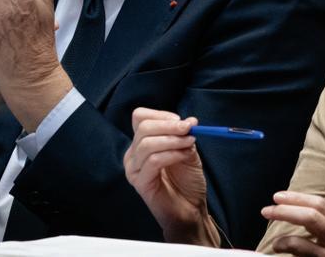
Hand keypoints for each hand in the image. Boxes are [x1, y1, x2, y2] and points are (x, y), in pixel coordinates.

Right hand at [123, 108, 218, 245]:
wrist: (191, 209)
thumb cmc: (187, 181)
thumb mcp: (188, 151)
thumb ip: (184, 136)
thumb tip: (189, 121)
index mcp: (142, 143)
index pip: (140, 118)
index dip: (161, 115)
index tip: (182, 121)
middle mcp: (134, 154)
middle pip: (143, 128)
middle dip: (168, 125)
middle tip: (188, 128)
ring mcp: (134, 169)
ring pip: (147, 143)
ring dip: (172, 140)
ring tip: (190, 143)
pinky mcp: (140, 182)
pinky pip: (153, 161)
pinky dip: (171, 154)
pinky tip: (183, 156)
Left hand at [262, 191, 324, 256]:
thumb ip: (323, 222)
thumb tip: (294, 210)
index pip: (318, 204)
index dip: (296, 198)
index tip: (277, 197)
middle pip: (310, 217)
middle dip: (285, 212)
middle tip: (266, 211)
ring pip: (303, 244)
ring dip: (284, 241)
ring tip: (276, 244)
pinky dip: (290, 256)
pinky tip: (283, 255)